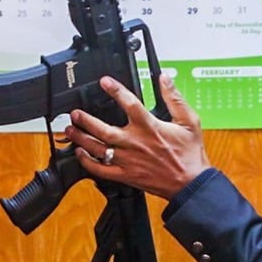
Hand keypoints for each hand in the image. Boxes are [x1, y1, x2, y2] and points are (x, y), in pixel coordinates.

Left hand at [64, 74, 209, 198]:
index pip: (129, 103)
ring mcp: (128, 160)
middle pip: (103, 129)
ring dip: (81, 138)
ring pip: (97, 149)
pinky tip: (80, 153)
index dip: (115, 90)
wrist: (190, 183)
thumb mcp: (189, 121)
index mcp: (150, 127)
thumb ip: (174, 98)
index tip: (104, 82)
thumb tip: (165, 79)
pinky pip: (100, 170)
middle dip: (85, 120)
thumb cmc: (190, 154)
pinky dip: (87, 162)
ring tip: (70, 130)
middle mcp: (135, 143)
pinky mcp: (125, 175)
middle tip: (75, 113)